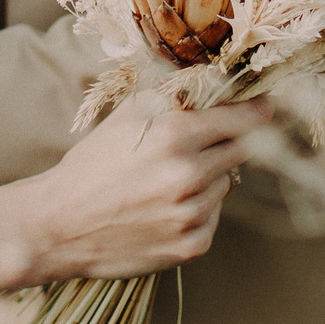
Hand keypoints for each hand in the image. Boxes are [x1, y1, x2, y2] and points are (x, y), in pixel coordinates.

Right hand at [6, 97, 268, 286]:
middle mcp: (189, 175)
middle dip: (230, 141)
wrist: (59, 225)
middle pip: (243, 150)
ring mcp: (192, 214)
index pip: (245, 118)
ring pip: (226, 184)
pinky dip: (198, 208)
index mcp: (175, 136)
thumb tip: (217, 78)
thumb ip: (173, 95)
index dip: (258, 108)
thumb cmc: (92, 165)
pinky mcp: (191, 245)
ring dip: (209, 177)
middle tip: (208, 140)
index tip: (265, 103)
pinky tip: (164, 207)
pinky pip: (214, 216)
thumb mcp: (127, 116)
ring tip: (168, 179)